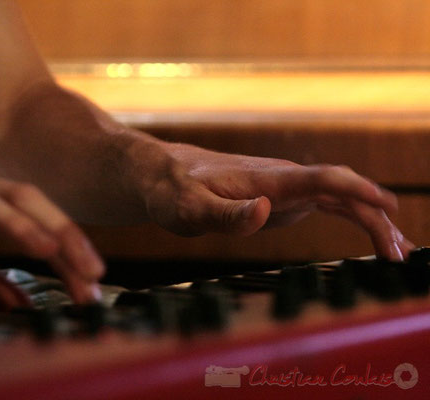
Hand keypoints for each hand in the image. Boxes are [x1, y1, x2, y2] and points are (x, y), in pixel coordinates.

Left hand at [130, 141, 413, 259]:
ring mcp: (287, 189)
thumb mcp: (190, 209)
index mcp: (266, 179)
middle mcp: (284, 179)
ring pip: (342, 199)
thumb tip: (265, 210)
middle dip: (375, 218)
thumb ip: (226, 213)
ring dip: (372, 222)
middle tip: (401, 255)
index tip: (387, 206)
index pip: (320, 178)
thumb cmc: (176, 192)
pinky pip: (330, 205)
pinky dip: (355, 218)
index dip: (356, 189)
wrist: (169, 176)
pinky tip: (372, 235)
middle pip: (342, 191)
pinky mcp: (284, 199)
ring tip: (399, 252)